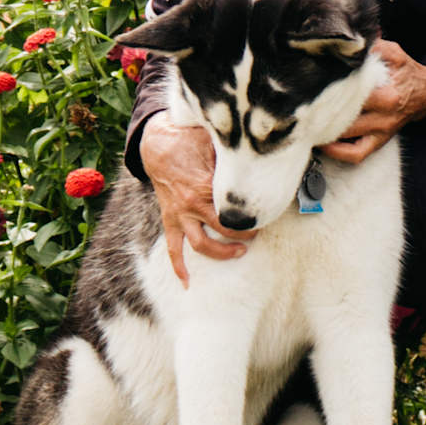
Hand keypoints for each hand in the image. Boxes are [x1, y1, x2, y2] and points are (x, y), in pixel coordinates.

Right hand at [140, 112, 247, 282]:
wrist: (158, 145)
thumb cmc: (190, 141)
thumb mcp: (213, 143)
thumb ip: (233, 154)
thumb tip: (261, 154)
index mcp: (207, 186)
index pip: (236, 209)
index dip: (254, 214)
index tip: (267, 214)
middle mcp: (193, 204)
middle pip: (224, 229)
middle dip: (244, 234)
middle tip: (257, 232)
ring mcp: (180, 215)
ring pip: (201, 244)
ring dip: (221, 253)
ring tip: (239, 252)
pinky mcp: (170, 220)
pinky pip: (173, 248)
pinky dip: (179, 267)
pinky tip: (186, 283)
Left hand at [316, 40, 425, 166]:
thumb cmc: (406, 72)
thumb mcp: (393, 52)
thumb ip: (371, 46)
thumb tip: (345, 43)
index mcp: (386, 93)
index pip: (350, 95)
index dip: (327, 92)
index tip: (306, 90)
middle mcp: (383, 116)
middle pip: (344, 119)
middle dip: (320, 115)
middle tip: (298, 111)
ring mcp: (381, 131)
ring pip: (346, 139)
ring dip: (324, 133)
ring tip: (305, 126)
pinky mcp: (379, 141)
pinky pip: (356, 154)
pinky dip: (338, 152)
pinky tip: (323, 143)